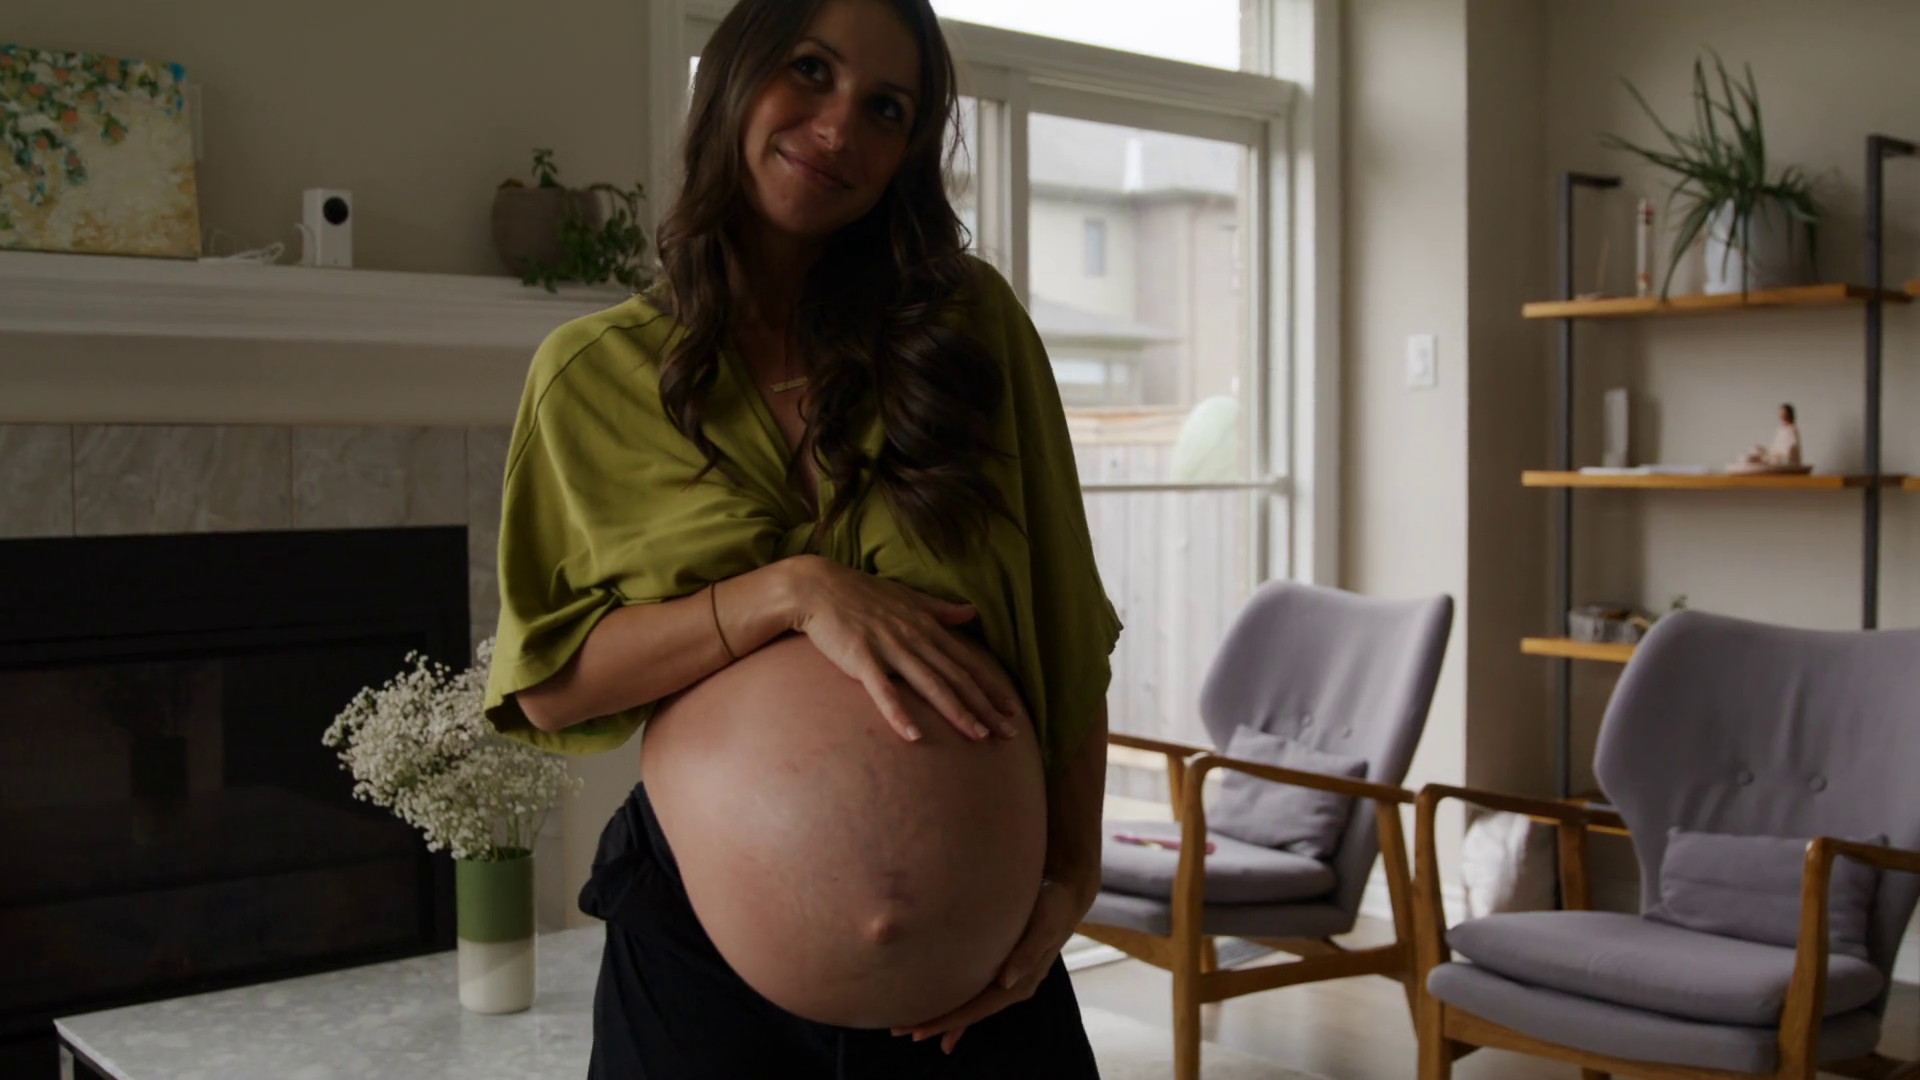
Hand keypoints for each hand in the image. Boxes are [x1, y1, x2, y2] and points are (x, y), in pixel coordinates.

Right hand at [787, 556, 1026, 743]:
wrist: (816, 586)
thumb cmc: (860, 593)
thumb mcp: (906, 597)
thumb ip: (939, 609)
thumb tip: (971, 611)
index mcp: (926, 626)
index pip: (966, 661)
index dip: (991, 686)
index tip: (1012, 708)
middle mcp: (915, 637)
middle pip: (957, 677)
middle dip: (986, 707)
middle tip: (1009, 733)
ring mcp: (889, 648)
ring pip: (931, 685)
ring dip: (957, 712)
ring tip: (978, 736)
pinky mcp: (862, 658)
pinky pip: (884, 691)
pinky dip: (899, 713)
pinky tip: (914, 736)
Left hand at [890, 875, 1090, 1054]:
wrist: (1064, 894)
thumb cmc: (1052, 906)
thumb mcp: (1044, 924)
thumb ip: (1027, 952)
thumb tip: (1006, 981)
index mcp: (1021, 982)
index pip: (978, 1008)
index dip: (948, 1020)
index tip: (918, 1030)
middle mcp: (1012, 987)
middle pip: (970, 1012)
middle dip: (937, 1023)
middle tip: (900, 1031)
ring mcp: (1006, 980)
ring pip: (970, 1006)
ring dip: (943, 1018)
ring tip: (911, 1028)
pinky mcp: (1001, 969)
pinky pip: (976, 994)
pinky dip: (958, 1006)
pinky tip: (940, 1013)